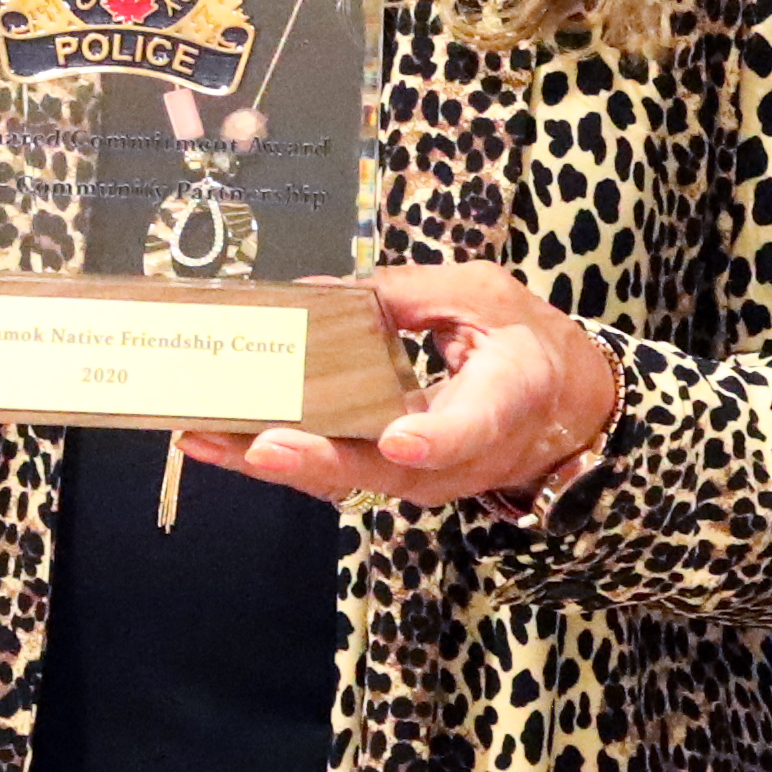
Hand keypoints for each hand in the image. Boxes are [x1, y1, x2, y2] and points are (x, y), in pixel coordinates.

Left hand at [192, 264, 618, 511]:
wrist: (564, 412)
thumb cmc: (527, 345)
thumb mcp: (485, 295)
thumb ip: (410, 293)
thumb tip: (320, 291)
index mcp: (503, 402)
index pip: (470, 430)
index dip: (432, 440)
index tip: (399, 442)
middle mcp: (458, 457)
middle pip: (383, 471)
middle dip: (316, 460)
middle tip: (255, 444)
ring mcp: (420, 477)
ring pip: (344, 480)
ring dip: (273, 463)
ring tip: (206, 438)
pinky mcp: (388, 478)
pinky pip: (330, 471)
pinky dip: (275, 457)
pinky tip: (217, 439)